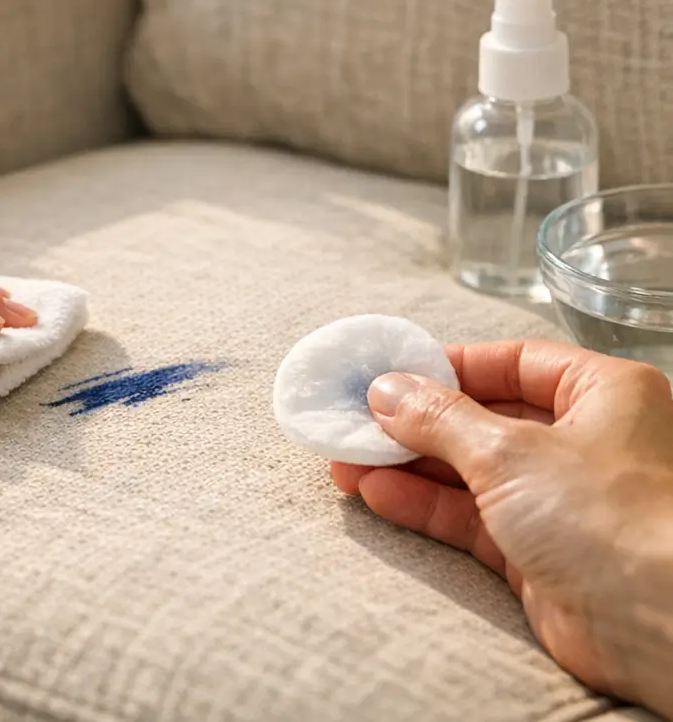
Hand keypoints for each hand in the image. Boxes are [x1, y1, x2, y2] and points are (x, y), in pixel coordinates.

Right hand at [331, 341, 672, 717]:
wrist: (661, 628)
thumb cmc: (612, 517)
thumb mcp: (508, 449)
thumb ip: (439, 417)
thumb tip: (385, 391)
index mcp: (601, 393)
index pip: (512, 363)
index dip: (449, 366)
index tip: (392, 373)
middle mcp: (584, 442)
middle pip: (484, 417)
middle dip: (417, 422)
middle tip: (357, 420)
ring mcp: (561, 500)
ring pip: (470, 470)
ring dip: (410, 464)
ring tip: (349, 459)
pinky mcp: (539, 552)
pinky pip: (471, 517)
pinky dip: (425, 504)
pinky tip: (377, 492)